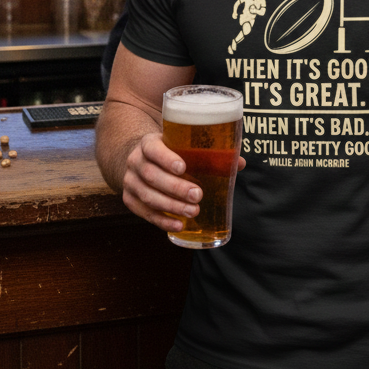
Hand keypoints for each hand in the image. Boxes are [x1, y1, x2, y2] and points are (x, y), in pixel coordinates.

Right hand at [121, 134, 246, 232]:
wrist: (140, 160)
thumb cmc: (168, 152)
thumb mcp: (180, 144)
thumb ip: (206, 152)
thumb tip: (239, 162)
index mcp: (148, 143)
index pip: (153, 148)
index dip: (166, 158)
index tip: (183, 167)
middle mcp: (135, 161)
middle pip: (151, 176)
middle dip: (175, 187)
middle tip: (197, 195)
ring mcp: (130, 182)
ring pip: (148, 196)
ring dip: (171, 206)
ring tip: (193, 211)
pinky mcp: (129, 200)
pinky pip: (144, 213)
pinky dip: (162, 221)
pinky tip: (179, 225)